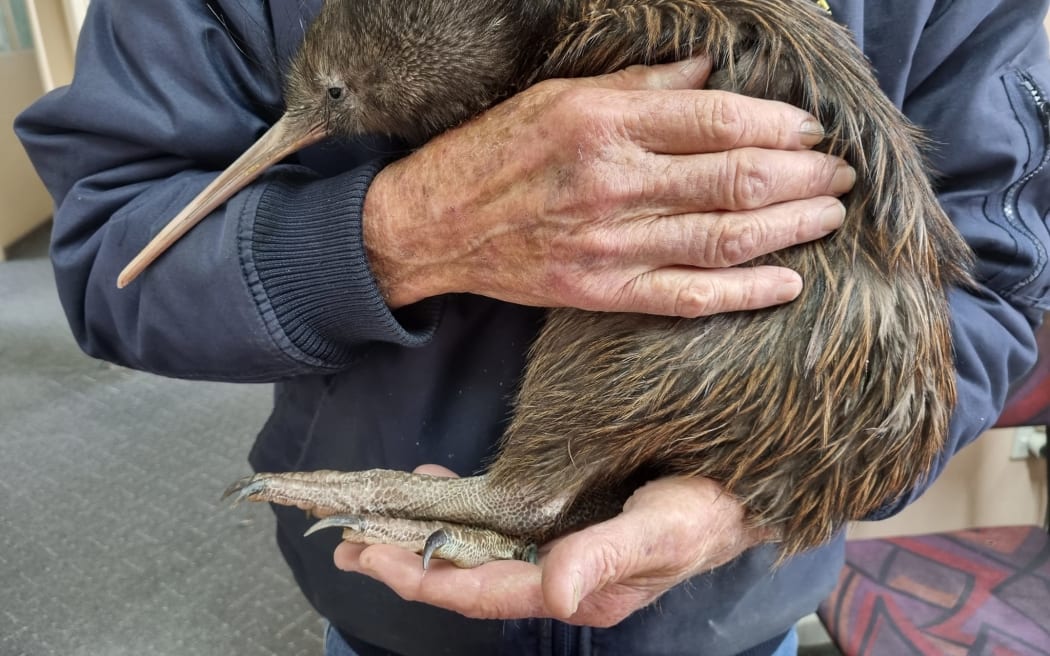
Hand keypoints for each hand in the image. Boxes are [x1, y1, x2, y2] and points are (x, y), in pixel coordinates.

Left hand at [334, 465, 765, 626]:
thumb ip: (609, 558)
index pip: (483, 592)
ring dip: (427, 535)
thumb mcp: (667, 530)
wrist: (743, 487)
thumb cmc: (711, 508)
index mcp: (579, 587)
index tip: (369, 555)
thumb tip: (554, 592)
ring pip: (478, 550)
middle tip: (347, 539)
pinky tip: (441, 488)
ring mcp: (561, 552)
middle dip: (406, 561)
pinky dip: (464, 508)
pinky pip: (501, 523)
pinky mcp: (566, 522)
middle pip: (468, 576)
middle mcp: (560, 576)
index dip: (422, 578)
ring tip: (377, 519)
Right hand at [363, 57, 852, 316]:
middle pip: (734, 181)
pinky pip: (687, 296)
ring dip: (789, 227)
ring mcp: (610, 244)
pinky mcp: (602, 292)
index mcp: (604, 125)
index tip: (812, 130)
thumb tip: (711, 75)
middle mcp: (613, 184)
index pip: (716, 121)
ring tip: (829, 215)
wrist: (435, 225)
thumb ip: (640, 87)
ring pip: (723, 238)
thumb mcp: (559, 97)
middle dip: (802, 176)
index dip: (778, 126)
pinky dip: (744, 291)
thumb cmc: (494, 151)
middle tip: (841, 174)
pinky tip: (787, 283)